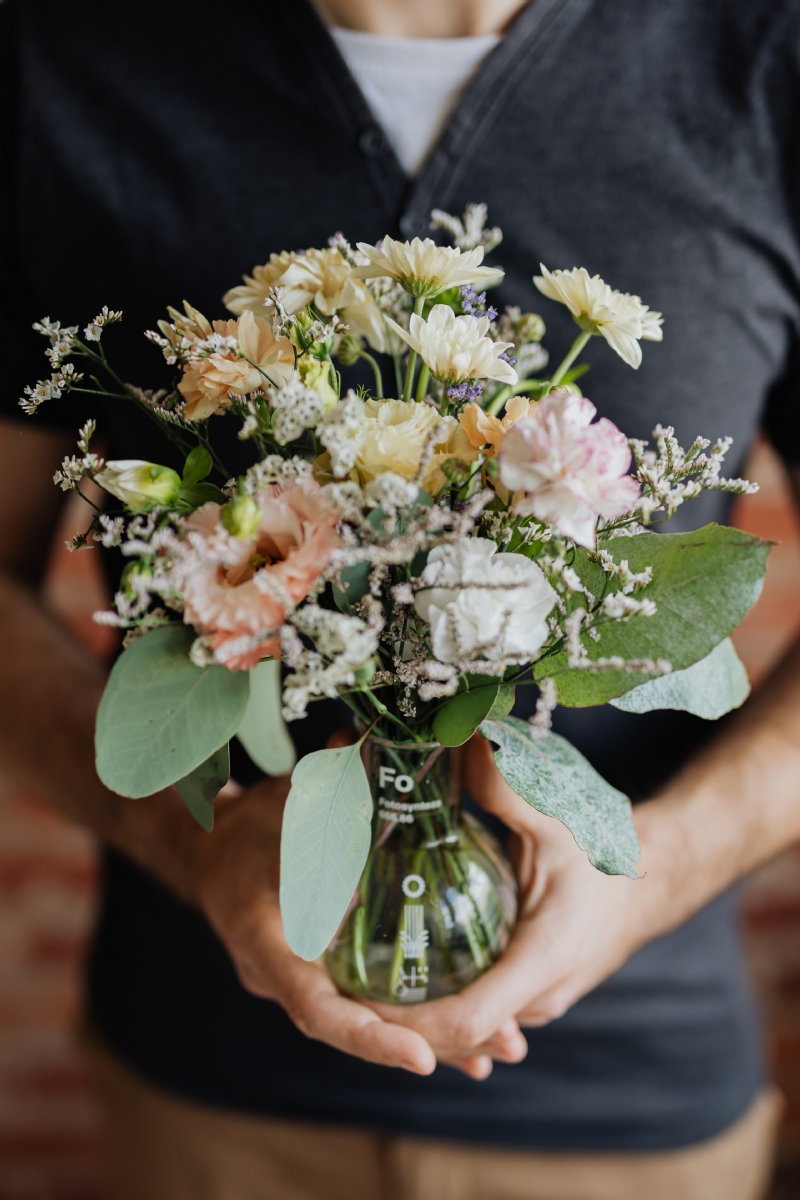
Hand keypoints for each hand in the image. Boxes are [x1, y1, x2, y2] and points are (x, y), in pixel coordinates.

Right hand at [190, 738, 526, 1079]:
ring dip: (433, 1039)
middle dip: (425, 1044)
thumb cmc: (246, 826)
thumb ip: (321, 806)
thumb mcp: (280, 810)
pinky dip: (417, 1016)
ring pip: (367, 1022)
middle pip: (354, 1028)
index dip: (367, 1037)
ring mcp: (302, 980)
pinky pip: (369, 1002)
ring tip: (502, 1050)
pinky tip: (473, 1028)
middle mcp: (281, 978)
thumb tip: (362, 778)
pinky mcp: (323, 973)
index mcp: (264, 945)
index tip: (421, 1057)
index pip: (316, 1007)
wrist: (214, 849)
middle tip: (496, 1049)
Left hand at [366, 732, 657, 1054]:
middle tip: (335, 988)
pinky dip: (436, 1005)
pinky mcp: (527, 998)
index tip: (358, 1000)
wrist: (646, 887)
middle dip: (397, 1022)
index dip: (410, 1024)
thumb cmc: (603, 855)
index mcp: (546, 958)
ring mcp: (535, 1004)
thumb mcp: (557, 819)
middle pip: (457, 1036)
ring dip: (413, 1017)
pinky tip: (394, 976)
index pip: (469, 1021)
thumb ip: (508, 790)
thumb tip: (461, 743)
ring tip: (351, 981)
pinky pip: (476, 1017)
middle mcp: (540, 995)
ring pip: (465, 1033)